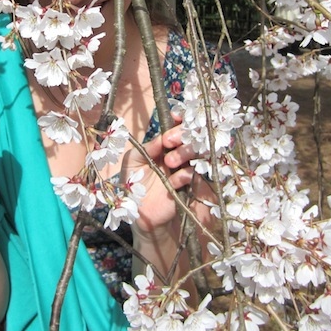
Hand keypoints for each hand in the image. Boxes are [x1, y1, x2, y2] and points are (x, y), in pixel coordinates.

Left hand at [121, 116, 201, 239]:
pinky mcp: (190, 185)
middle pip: (191, 135)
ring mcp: (186, 168)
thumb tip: (162, 138)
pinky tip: (174, 181)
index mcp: (164, 144)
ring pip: (198, 152)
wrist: (138, 212)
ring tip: (169, 162)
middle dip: (182, 134)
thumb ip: (146, 148)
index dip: (180, 119)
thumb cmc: (133, 183)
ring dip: (185, 152)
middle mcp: (178, 152)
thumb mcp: (132, 161)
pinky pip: (196, 174)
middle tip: (168, 141)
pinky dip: (185, 174)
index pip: (178, 126)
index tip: (176, 117)